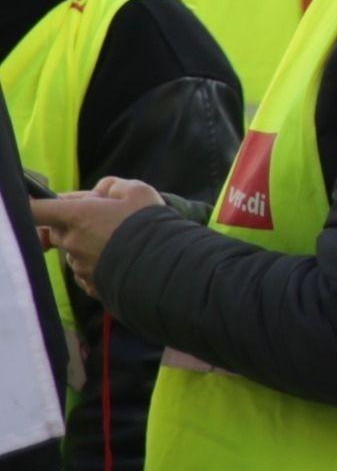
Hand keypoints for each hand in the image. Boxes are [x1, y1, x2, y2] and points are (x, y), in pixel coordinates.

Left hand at [35, 177, 161, 292]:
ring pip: (73, 253)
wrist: (167, 266)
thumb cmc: (150, 224)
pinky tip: (119, 263)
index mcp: (77, 215)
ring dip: (87, 248)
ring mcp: (80, 265)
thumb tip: (101, 191)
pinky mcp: (90, 285)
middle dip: (72, 226)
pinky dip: (96, 267)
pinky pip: (85, 274)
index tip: (45, 205)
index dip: (35, 206)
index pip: (37, 209)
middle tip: (103, 222)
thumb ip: (112, 186)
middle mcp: (72, 241)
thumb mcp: (138, 191)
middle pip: (56, 231)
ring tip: (118, 246)